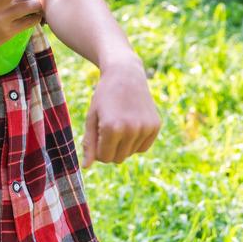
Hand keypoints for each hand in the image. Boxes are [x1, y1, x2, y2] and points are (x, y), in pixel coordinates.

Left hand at [81, 54, 160, 168]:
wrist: (125, 74)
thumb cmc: (104, 96)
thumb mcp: (92, 117)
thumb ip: (89, 143)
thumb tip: (86, 167)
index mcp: (111, 128)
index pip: (103, 158)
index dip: (98, 149)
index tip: (98, 133)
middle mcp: (131, 129)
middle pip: (118, 159)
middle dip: (110, 149)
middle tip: (108, 128)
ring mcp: (145, 128)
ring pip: (131, 154)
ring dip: (123, 145)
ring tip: (120, 122)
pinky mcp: (155, 126)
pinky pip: (143, 148)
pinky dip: (136, 142)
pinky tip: (132, 124)